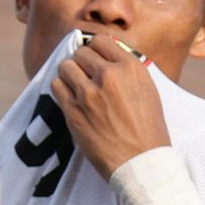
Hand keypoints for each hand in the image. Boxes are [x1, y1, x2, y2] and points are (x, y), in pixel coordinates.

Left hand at [50, 34, 170, 177]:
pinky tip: (70, 98)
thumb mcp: (147, 90)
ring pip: (65, 66)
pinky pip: (56, 86)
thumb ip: (127, 71)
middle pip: (81, 53)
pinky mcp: (73, 111)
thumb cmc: (148, 130)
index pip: (101, 41)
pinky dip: (61, 89)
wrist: (141, 163)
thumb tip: (106, 57)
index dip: (96, 50)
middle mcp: (109, 76)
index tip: (95, 60)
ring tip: (76, 87)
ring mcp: (89, 93)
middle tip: (86, 77)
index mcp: (131, 68)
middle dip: (82, 63)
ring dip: (69, 74)